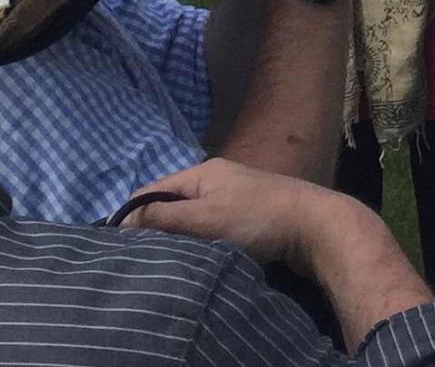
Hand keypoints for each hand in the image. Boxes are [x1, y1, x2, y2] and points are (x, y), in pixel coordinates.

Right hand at [122, 157, 370, 273]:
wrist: (315, 226)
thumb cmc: (258, 218)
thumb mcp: (206, 216)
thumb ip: (165, 216)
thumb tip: (126, 219)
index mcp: (203, 172)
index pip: (152, 189)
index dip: (132, 215)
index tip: (118, 246)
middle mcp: (216, 180)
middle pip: (170, 204)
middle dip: (153, 228)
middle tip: (139, 258)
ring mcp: (232, 199)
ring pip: (190, 220)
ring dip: (177, 239)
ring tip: (163, 261)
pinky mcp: (246, 219)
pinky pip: (209, 230)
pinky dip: (198, 244)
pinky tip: (193, 260)